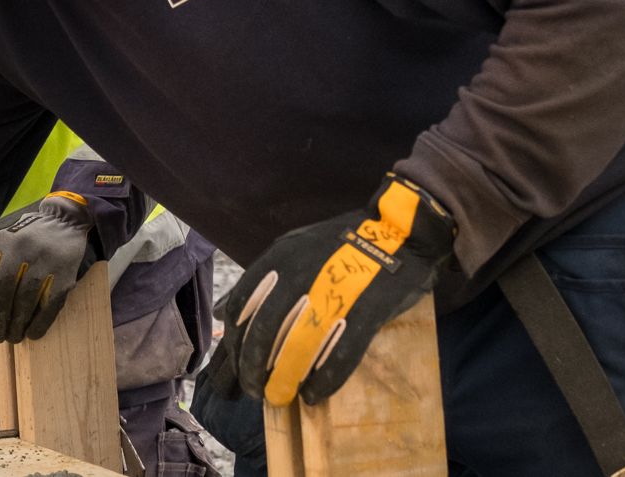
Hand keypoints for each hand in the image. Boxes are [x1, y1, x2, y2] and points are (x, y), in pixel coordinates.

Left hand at [0, 191, 99, 342]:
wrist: (64, 223)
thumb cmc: (24, 241)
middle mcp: (20, 249)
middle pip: (0, 293)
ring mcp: (44, 262)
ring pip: (23, 303)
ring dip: (16, 327)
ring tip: (12, 337)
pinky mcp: (64, 276)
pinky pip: (47, 308)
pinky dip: (37, 325)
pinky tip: (31, 333)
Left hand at [204, 172, 454, 406]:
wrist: (399, 228)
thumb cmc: (341, 243)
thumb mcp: (291, 248)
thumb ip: (260, 279)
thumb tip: (225, 311)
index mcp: (280, 257)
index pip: (243, 306)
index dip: (235, 340)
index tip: (235, 365)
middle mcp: (300, 273)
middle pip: (263, 330)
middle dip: (252, 367)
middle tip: (254, 390)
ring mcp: (335, 291)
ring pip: (297, 345)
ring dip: (283, 378)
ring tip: (279, 397)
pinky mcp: (368, 309)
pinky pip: (340, 353)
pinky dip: (325, 379)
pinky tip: (315, 395)